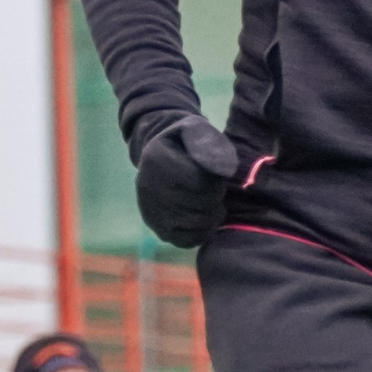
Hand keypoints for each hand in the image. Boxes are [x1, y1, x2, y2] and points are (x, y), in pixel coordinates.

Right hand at [136, 114, 240, 247]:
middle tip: (214, 187)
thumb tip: (223, 171)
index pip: (200, 181)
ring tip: (211, 200)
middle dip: (216, 195)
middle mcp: (149, 188)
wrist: (160, 155)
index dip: (215, 178)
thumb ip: (209, 144)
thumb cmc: (184, 142)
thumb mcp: (196, 130)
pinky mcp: (157, 229)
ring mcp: (151, 212)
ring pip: (197, 223)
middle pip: (201, 203)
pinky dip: (203, 231)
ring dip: (213, 213)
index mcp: (157, 161)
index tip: (213, 172)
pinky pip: (188, 240)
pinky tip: (205, 216)